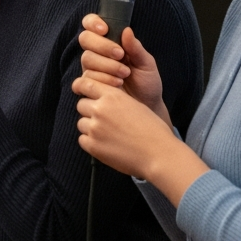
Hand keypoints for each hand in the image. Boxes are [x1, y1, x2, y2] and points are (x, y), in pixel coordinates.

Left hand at [72, 74, 207, 205]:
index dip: (81, 88)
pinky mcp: (92, 145)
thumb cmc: (153, 131)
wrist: (159, 155)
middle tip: (105, 122)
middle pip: (81, 105)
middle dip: (90, 112)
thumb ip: (115, 101)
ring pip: (82, 123)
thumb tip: (99, 100)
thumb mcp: (135, 105)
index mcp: (112, 96)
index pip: (85, 85)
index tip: (81, 92)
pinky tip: (107, 145)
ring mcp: (94, 128)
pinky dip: (91, 143)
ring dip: (91, 128)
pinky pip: (83, 140)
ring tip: (110, 135)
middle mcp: (100, 109)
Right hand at [77, 14, 169, 124]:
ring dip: (106, 65)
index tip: (104, 29)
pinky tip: (117, 85)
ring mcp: (91, 68)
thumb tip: (127, 30)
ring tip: (124, 74)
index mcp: (110, 41)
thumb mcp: (147, 64)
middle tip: (120, 55)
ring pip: (86, 58)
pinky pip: (87, 77)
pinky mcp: (88, 84)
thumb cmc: (147, 83)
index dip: (93, 22)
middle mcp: (97, 52)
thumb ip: (136, 48)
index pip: (91, 24)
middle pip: (85, 39)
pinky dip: (103, 79)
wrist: (146, 107)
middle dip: (102, 46)